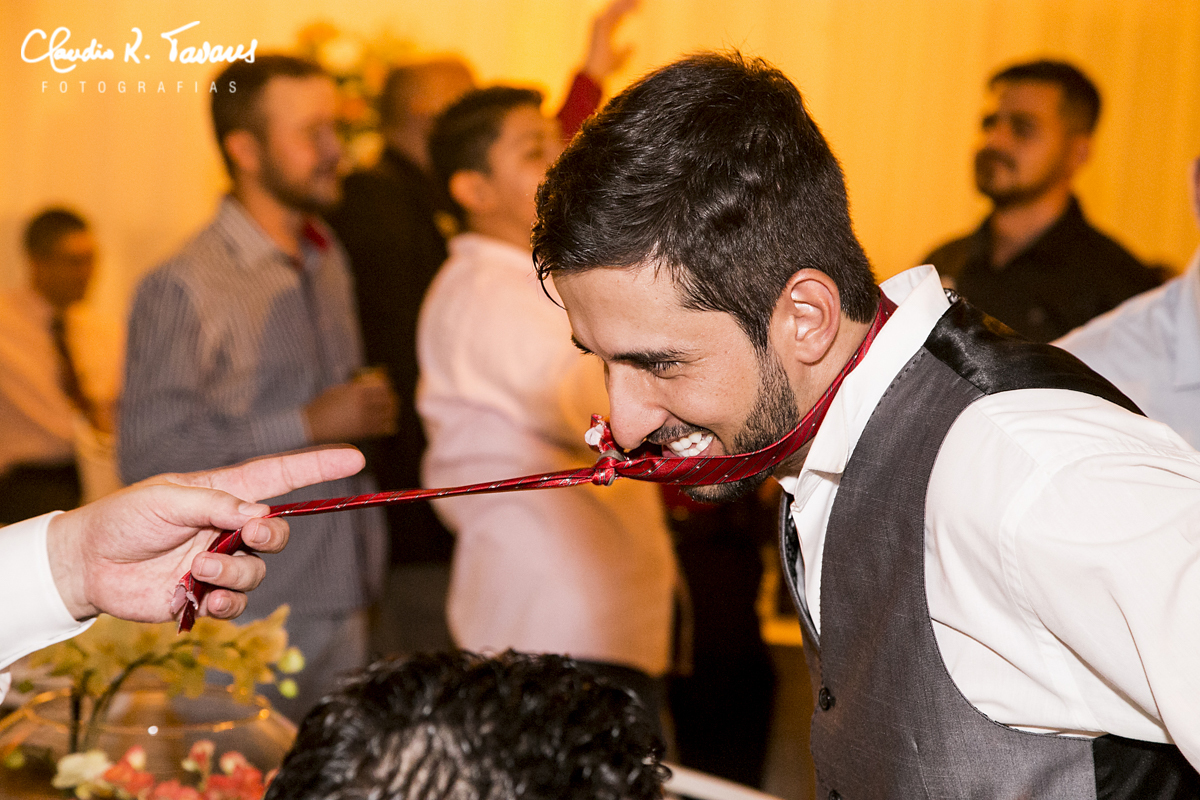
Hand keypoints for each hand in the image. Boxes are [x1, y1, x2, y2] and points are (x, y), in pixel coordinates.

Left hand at [46, 446, 366, 622]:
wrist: (87, 565)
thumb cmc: (123, 518)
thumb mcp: (165, 498)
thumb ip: (213, 504)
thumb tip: (258, 515)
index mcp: (223, 493)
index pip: (280, 477)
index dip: (318, 468)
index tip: (355, 460)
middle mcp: (228, 528)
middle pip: (276, 533)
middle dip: (271, 536)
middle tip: (250, 535)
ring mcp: (219, 562)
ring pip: (257, 571)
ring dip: (235, 571)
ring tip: (200, 569)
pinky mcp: (205, 595)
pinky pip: (236, 603)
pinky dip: (226, 603)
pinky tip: (205, 599)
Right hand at [304, 372, 398, 442]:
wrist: (312, 425)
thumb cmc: (323, 405)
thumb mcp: (338, 390)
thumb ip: (354, 388)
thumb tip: (368, 385)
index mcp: (357, 392)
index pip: (383, 387)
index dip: (387, 387)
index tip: (387, 387)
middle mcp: (363, 405)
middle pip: (388, 401)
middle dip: (392, 400)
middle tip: (393, 400)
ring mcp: (364, 420)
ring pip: (388, 415)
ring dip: (392, 413)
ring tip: (392, 412)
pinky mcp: (363, 432)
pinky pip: (382, 429)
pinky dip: (388, 425)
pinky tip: (388, 423)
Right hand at [582, 0, 638, 81]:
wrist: (596, 72)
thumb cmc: (606, 68)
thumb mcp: (620, 59)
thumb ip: (626, 52)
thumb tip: (634, 46)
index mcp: (605, 32)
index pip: (618, 17)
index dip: (628, 11)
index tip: (639, 9)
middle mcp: (601, 26)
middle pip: (615, 10)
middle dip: (626, 4)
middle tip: (639, 1)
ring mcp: (599, 24)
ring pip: (614, 8)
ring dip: (626, 4)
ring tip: (638, 2)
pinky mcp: (600, 24)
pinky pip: (614, 12)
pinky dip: (624, 9)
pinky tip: (635, 8)